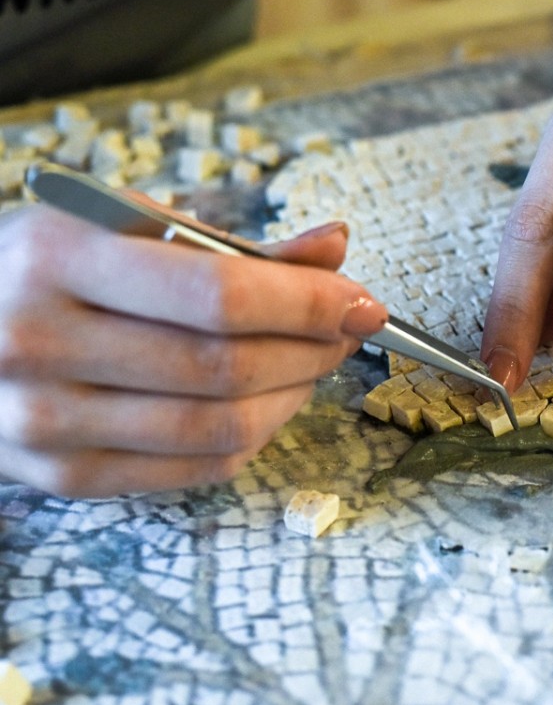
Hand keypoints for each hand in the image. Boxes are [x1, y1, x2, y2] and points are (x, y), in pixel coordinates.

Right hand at [0, 204, 386, 497]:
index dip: (308, 303)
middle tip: (346, 329)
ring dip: (293, 396)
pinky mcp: (59, 475)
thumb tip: (335, 246)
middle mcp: (38, 342)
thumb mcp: (123, 229)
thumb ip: (233, 247)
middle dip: (312, 349)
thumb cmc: (48, 271)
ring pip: (218, 428)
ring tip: (313, 364)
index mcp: (56, 259)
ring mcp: (43, 420)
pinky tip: (269, 403)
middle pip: (225, 367)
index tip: (362, 302)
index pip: (216, 295)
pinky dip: (254, 437)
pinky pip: (194, 470)